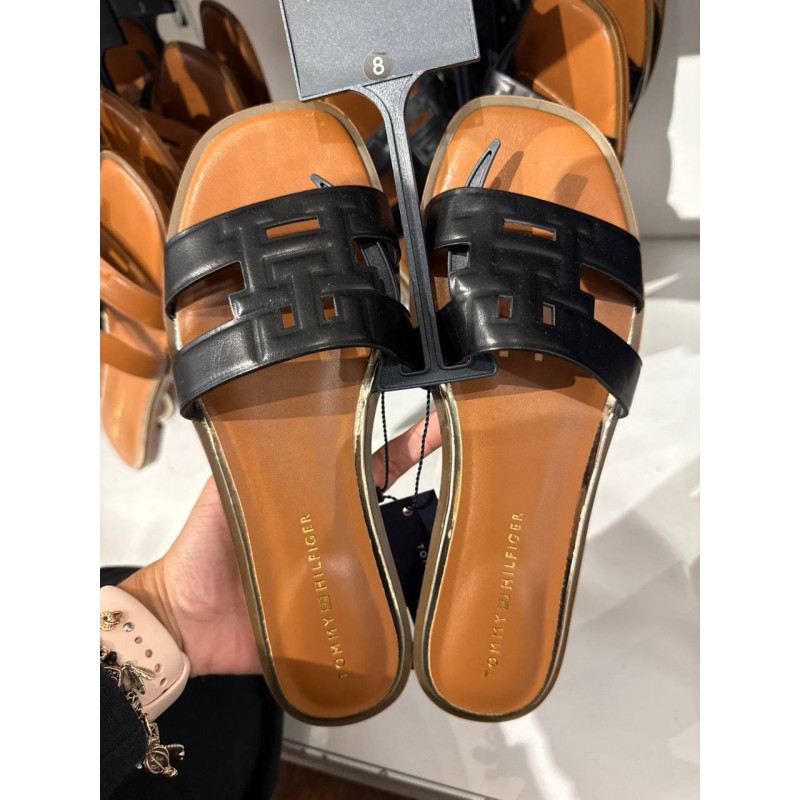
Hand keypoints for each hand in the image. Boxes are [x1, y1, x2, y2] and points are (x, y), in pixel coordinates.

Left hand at [121, 411, 440, 675]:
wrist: (181, 623)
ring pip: (388, 563)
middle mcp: (332, 538)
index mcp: (312, 504)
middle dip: (428, 494)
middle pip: (387, 514)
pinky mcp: (334, 620)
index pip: (367, 470)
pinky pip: (374, 616)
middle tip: (471, 477)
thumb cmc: (199, 555)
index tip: (437, 427)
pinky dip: (401, 611)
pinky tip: (430, 602)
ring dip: (420, 551)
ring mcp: (338, 579)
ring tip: (462, 535)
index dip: (403, 449)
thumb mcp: (220, 496)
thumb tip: (260, 418)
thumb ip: (241, 465)